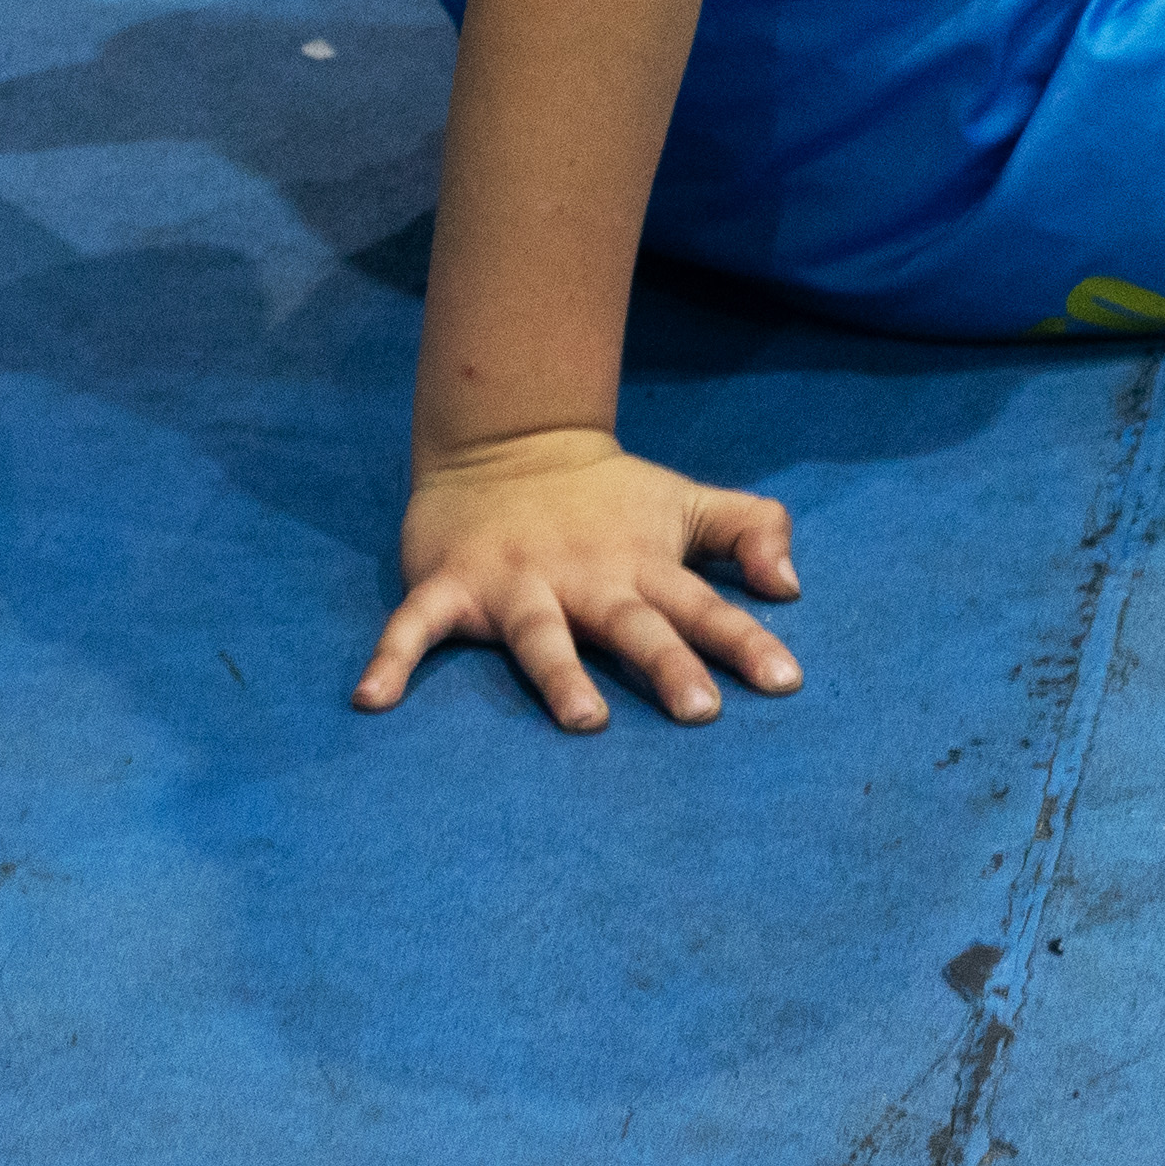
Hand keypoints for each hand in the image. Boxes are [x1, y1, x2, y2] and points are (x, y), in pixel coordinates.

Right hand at [356, 433, 803, 729]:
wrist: (506, 443)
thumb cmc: (609, 497)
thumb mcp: (685, 502)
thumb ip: (751, 529)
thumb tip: (792, 586)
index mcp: (642, 564)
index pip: (704, 607)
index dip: (745, 641)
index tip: (785, 681)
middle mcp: (584, 577)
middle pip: (631, 625)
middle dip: (666, 664)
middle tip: (700, 710)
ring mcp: (515, 580)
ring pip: (541, 633)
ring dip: (560, 676)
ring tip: (584, 722)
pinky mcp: (452, 585)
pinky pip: (417, 627)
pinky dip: (393, 658)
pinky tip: (372, 699)